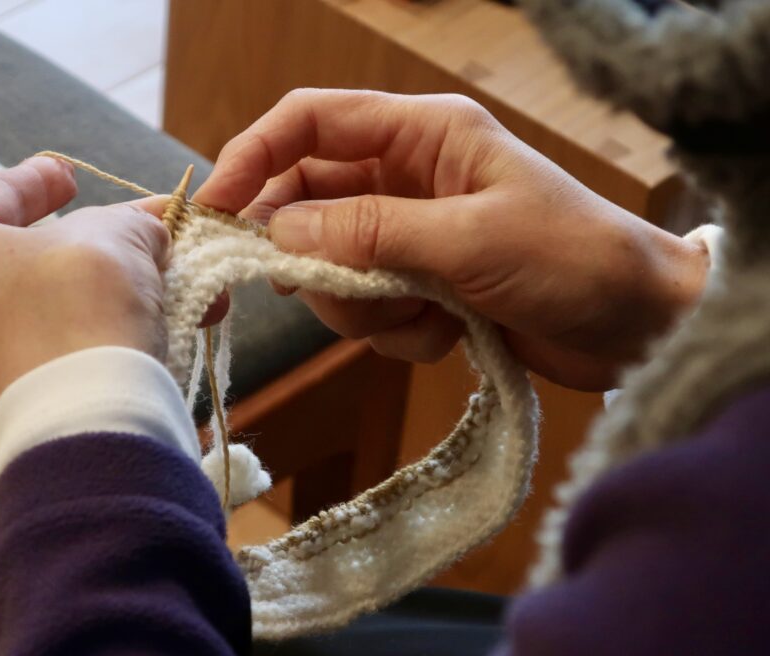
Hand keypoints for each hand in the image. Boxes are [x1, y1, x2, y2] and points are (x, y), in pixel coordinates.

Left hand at [0, 156, 170, 461]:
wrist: (84, 433)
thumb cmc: (84, 312)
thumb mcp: (119, 239)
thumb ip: (131, 223)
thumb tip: (150, 229)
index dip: (41, 180)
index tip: (69, 177)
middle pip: (11, 267)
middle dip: (76, 256)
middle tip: (117, 248)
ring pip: (23, 324)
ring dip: (80, 309)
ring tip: (139, 306)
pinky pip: (30, 373)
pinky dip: (70, 356)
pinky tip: (116, 353)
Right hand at [195, 90, 708, 390]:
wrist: (636, 329)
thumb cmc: (573, 258)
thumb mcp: (471, 240)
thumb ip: (372, 232)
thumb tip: (281, 232)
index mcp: (422, 136)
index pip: (311, 124)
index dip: (253, 156)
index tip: (215, 210)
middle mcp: (406, 180)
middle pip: (308, 206)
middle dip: (313, 257)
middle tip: (328, 288)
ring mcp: (409, 238)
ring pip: (332, 270)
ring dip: (366, 307)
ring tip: (427, 315)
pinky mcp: (419, 290)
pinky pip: (368, 314)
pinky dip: (398, 335)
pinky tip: (449, 335)